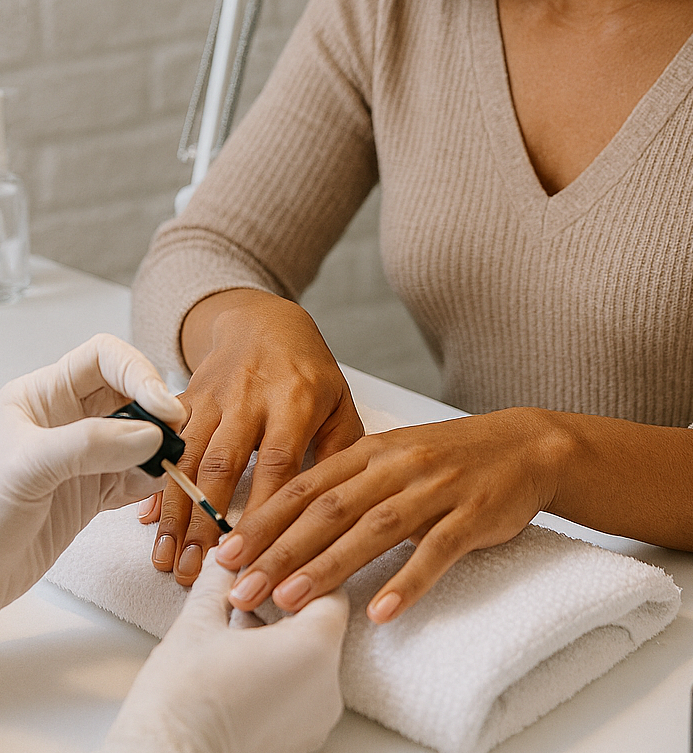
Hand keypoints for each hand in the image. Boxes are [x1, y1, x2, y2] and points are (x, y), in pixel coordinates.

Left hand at [0, 334, 185, 607]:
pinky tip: (151, 487)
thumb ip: (88, 445)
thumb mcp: (27, 467)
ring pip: (140, 436)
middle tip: (173, 435)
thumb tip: (149, 434)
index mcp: (43, 395)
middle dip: (157, 412)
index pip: (103, 358)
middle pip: (130, 394)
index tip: (162, 404)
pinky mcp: (92, 492)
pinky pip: (136, 476)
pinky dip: (151, 480)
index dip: (138, 372)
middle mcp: (66, 419)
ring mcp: (82, 456)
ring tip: (167, 463)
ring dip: (159, 448)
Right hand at [102, 551, 346, 752]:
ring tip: (234, 631)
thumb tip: (224, 555)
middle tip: (245, 594)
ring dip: (278, 640)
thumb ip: (218, 581)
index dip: (296, 572)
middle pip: (319, 626)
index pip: (328, 591)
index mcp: (316, 648)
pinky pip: (299, 693)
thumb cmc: (182, 701)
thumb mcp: (198, 624)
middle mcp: (328, 685)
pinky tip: (238, 667)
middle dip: (282, 606)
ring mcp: (315, 720)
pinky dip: (277, 674)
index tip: (265, 569)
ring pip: (308, 660)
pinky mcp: (299, 742)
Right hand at [145, 290, 364, 585]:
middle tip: (197, 574)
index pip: (279, 463)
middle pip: (223, 465)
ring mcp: (212, 398)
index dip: (264, 513)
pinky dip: (154, 485)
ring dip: (175, 514)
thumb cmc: (307, 370)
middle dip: (206, 523)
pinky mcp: (185, 399)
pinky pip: (166, 445)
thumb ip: (341, 451)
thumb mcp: (339, 401)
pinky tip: (148, 522)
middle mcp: (248, 398)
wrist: (262, 320)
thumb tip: (343, 509)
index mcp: (294, 400)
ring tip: (169, 561)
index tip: (257, 559)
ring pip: (187, 460)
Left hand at [214, 408, 563, 622]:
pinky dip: (408, 581)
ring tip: (291, 602)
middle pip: (330, 509)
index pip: (307, 485)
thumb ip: (349, 481)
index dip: (265, 520)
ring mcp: (436, 489)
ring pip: (374, 529)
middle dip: (280, 551)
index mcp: (373, 449)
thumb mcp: (395, 454)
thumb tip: (290, 521)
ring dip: (329, 567)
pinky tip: (383, 611)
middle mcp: (398, 465)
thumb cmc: (452, 456)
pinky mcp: (471, 515)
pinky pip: (436, 551)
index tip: (227, 553)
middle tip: (241, 590)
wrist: (525, 446)